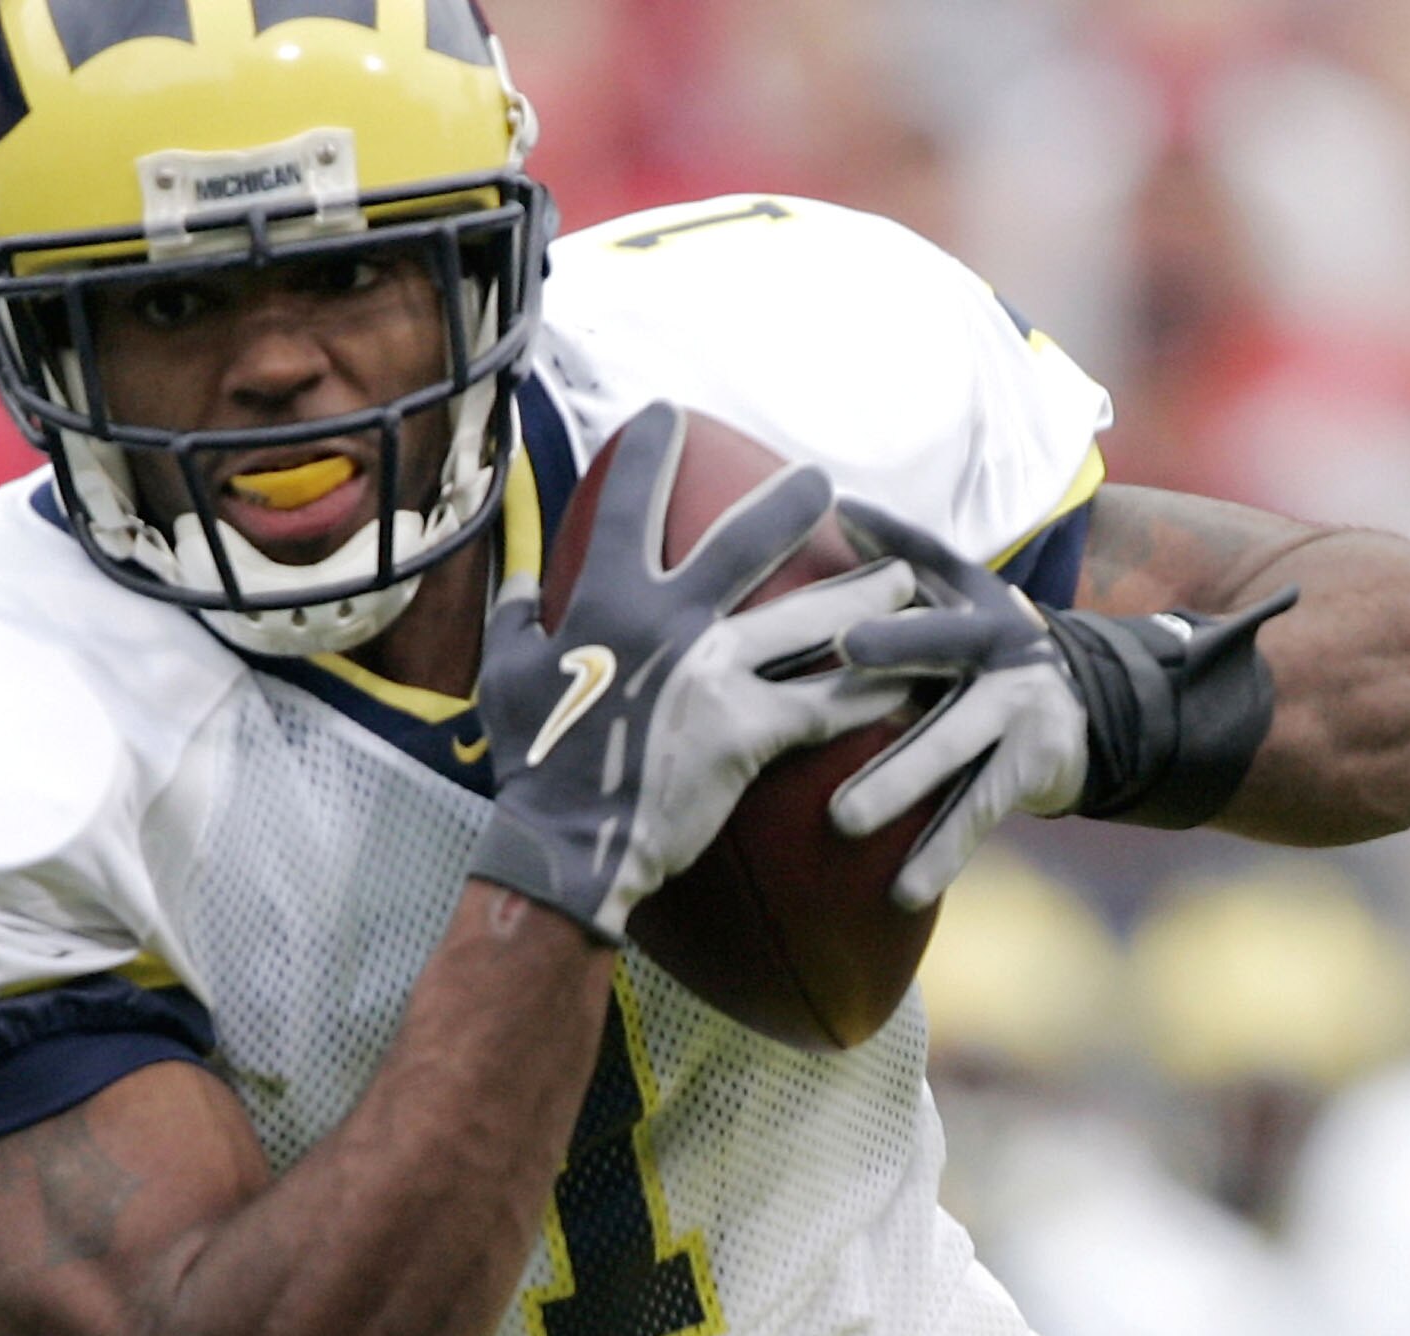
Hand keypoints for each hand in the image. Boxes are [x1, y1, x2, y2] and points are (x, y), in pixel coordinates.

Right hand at [471, 402, 910, 941]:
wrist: (569, 846)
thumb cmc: (535, 762)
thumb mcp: (506, 675)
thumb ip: (519, 614)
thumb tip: (521, 570)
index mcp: (605, 600)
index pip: (628, 503)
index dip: (650, 451)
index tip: (669, 415)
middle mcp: (669, 622)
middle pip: (747, 544)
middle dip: (792, 505)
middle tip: (824, 483)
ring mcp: (715, 674)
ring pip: (811, 622)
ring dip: (864, 597)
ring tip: (903, 582)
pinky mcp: (750, 732)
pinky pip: (824, 705)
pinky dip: (867, 696)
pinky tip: (903, 686)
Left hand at [826, 502, 1087, 909]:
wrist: (1090, 713)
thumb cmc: (988, 659)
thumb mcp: (961, 602)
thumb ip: (905, 565)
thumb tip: (840, 506)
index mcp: (972, 596)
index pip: (926, 559)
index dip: (892, 536)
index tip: (844, 516)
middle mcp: (1001, 640)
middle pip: (944, 641)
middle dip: (897, 643)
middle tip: (845, 648)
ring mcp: (1020, 703)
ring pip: (951, 744)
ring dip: (898, 780)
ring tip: (843, 819)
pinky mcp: (1032, 764)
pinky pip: (977, 813)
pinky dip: (940, 853)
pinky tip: (903, 891)